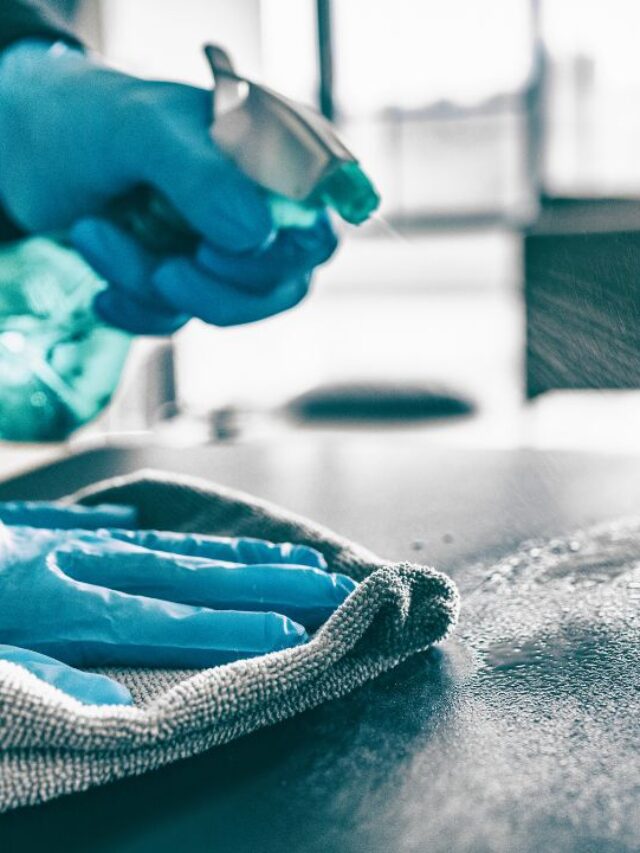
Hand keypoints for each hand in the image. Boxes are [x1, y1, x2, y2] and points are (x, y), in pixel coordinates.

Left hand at [0, 41, 337, 333]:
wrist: (26, 150)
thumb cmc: (90, 121)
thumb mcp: (141, 131)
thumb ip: (202, 174)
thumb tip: (255, 234)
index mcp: (271, 154)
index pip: (321, 219)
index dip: (284, 253)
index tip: (213, 251)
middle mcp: (259, 206)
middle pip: (288, 281)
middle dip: (219, 290)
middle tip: (164, 270)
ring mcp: (223, 250)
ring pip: (233, 308)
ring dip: (158, 290)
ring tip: (95, 235)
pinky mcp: (186, 282)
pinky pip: (181, 321)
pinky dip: (137, 311)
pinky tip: (102, 292)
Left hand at [0, 502, 355, 703]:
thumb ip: (36, 676)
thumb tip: (112, 702)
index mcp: (50, 599)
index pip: (161, 618)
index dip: (228, 626)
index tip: (289, 631)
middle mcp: (68, 560)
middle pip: (183, 573)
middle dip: (260, 580)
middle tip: (325, 583)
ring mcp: (53, 536)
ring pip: (161, 544)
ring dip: (226, 552)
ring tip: (287, 555)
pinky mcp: (25, 526)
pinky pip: (95, 525)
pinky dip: (130, 526)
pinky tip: (147, 521)